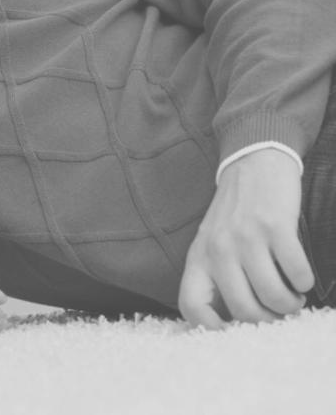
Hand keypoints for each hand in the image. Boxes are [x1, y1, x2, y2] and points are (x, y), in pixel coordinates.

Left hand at [179, 147, 310, 327]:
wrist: (252, 165)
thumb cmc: (234, 215)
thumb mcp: (211, 245)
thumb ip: (215, 277)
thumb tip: (229, 322)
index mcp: (198, 257)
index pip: (191, 305)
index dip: (212, 328)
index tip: (236, 331)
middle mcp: (218, 249)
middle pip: (243, 310)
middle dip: (269, 319)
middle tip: (279, 310)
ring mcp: (246, 237)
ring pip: (273, 296)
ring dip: (291, 303)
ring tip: (292, 293)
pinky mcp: (275, 227)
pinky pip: (297, 273)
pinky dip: (305, 281)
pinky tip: (301, 274)